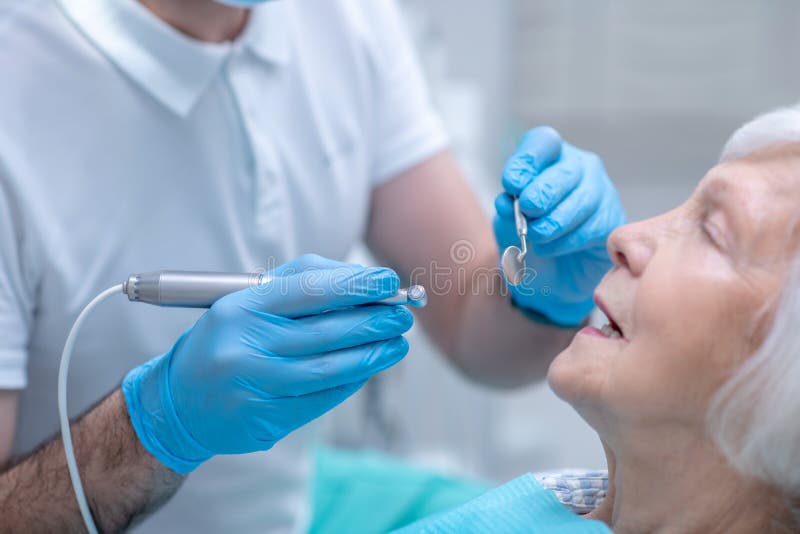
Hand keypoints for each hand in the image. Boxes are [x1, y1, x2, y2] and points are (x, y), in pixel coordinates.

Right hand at [122, 255, 412, 472]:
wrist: (177, 404)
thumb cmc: (222, 342)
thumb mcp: (243, 303)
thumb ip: (296, 285)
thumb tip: (358, 282)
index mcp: (239, 309)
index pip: (309, 290)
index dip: (354, 285)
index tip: (387, 280)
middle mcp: (245, 347)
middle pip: (326, 331)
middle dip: (374, 320)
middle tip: (404, 313)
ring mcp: (255, 387)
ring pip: (330, 368)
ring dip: (372, 354)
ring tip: (398, 342)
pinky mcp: (266, 420)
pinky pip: (322, 398)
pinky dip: (352, 380)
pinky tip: (369, 367)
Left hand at [494, 127, 625, 325]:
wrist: (549, 277)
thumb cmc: (528, 239)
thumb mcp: (507, 224)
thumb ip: (507, 211)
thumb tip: (506, 201)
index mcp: (548, 158)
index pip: (543, 142)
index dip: (527, 160)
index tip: (511, 183)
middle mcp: (577, 167)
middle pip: (565, 170)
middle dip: (543, 192)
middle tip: (528, 209)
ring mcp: (599, 191)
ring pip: (581, 200)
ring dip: (553, 222)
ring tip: (535, 236)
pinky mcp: (612, 219)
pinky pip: (591, 227)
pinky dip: (565, 241)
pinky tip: (549, 248)